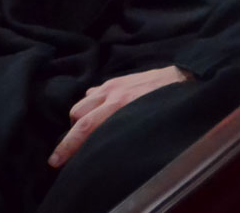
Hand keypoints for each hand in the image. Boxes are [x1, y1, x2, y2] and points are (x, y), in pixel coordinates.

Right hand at [48, 66, 191, 168]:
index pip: (86, 128)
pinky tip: (100, 111)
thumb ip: (125, 131)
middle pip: (77, 114)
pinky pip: (94, 92)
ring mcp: (113, 85)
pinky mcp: (117, 80)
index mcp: (121, 107)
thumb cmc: (170, 104)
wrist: (184, 77)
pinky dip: (91, 103)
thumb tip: (109, 148)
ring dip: (80, 117)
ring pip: (82, 102)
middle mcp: (112, 95)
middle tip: (74, 147)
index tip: (55, 160)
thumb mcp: (148, 123)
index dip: (68, 146)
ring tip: (88, 130)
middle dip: (71, 132)